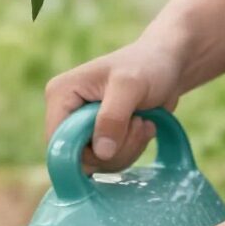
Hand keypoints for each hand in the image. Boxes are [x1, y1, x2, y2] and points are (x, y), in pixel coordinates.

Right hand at [44, 33, 186, 172]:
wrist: (168, 64)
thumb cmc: (147, 66)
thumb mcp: (130, 86)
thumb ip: (113, 118)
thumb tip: (101, 154)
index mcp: (60, 94)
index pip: (57, 140)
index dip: (84, 151)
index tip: (115, 140)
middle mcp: (66, 112)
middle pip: (78, 156)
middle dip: (114, 149)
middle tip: (137, 125)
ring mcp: (83, 125)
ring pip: (97, 162)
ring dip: (127, 149)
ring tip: (142, 123)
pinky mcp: (100, 136)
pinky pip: (109, 160)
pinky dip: (131, 150)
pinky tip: (143, 127)